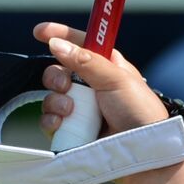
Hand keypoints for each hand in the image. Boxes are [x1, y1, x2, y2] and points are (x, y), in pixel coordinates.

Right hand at [35, 21, 167, 137]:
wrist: (143, 151)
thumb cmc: (140, 112)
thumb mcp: (117, 80)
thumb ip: (86, 61)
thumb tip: (56, 44)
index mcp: (106, 67)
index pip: (80, 45)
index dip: (61, 36)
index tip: (40, 31)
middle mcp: (92, 86)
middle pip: (59, 70)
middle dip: (56, 76)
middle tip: (65, 86)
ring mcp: (82, 109)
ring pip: (52, 95)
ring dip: (56, 101)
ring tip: (70, 111)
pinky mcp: (74, 130)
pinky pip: (50, 119)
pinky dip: (52, 120)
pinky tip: (62, 123)